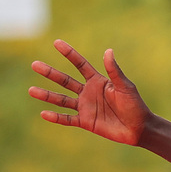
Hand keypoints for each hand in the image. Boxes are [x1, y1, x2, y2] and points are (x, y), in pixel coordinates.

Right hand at [28, 40, 149, 145]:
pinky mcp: (86, 121)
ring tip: (31, 90)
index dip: (69, 54)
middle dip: (50, 73)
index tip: (56, 42)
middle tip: (34, 64)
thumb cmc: (135, 106)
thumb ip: (114, 71)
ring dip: (47, 95)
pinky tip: (43, 113)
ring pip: (62, 100)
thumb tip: (108, 51)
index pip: (80, 65)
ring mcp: (86, 107)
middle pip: (65, 81)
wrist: (139, 128)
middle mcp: (88, 92)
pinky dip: (56, 117)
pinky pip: (68, 119)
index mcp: (97, 81)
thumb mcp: (125, 87)